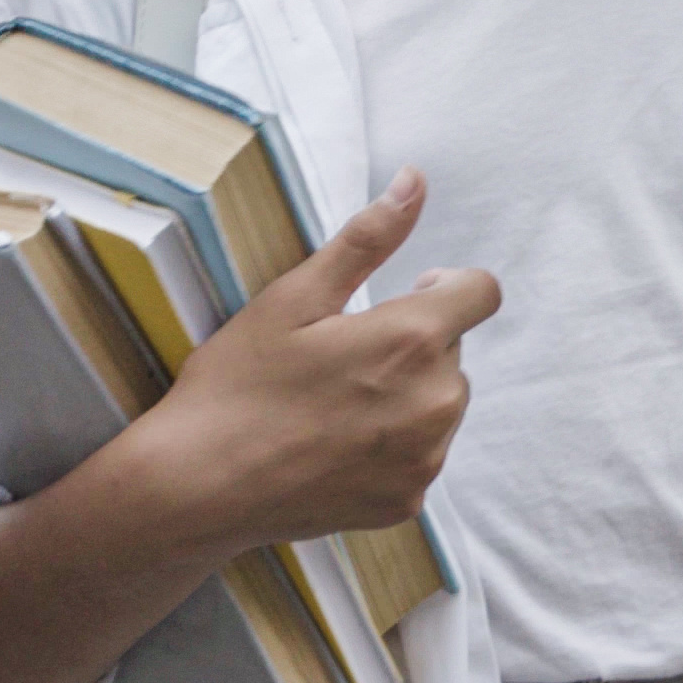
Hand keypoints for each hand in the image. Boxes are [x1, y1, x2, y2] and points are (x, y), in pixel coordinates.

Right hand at [0, 167, 496, 682]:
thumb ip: (367, 238)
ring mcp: (426, 459)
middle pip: (453, 349)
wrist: (200, 486)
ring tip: (334, 402)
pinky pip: (420, 454)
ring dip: (407, 393)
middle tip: (339, 355)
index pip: (482, 292)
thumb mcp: (293, 297)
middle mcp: (436, 402)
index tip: (398, 295)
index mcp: (412, 339)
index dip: (442, 285)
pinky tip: (334, 443)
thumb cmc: (238, 383)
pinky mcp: (409, 501)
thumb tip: (416, 181)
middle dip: (413, 342)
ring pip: (440, 403)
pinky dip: (391, 444)